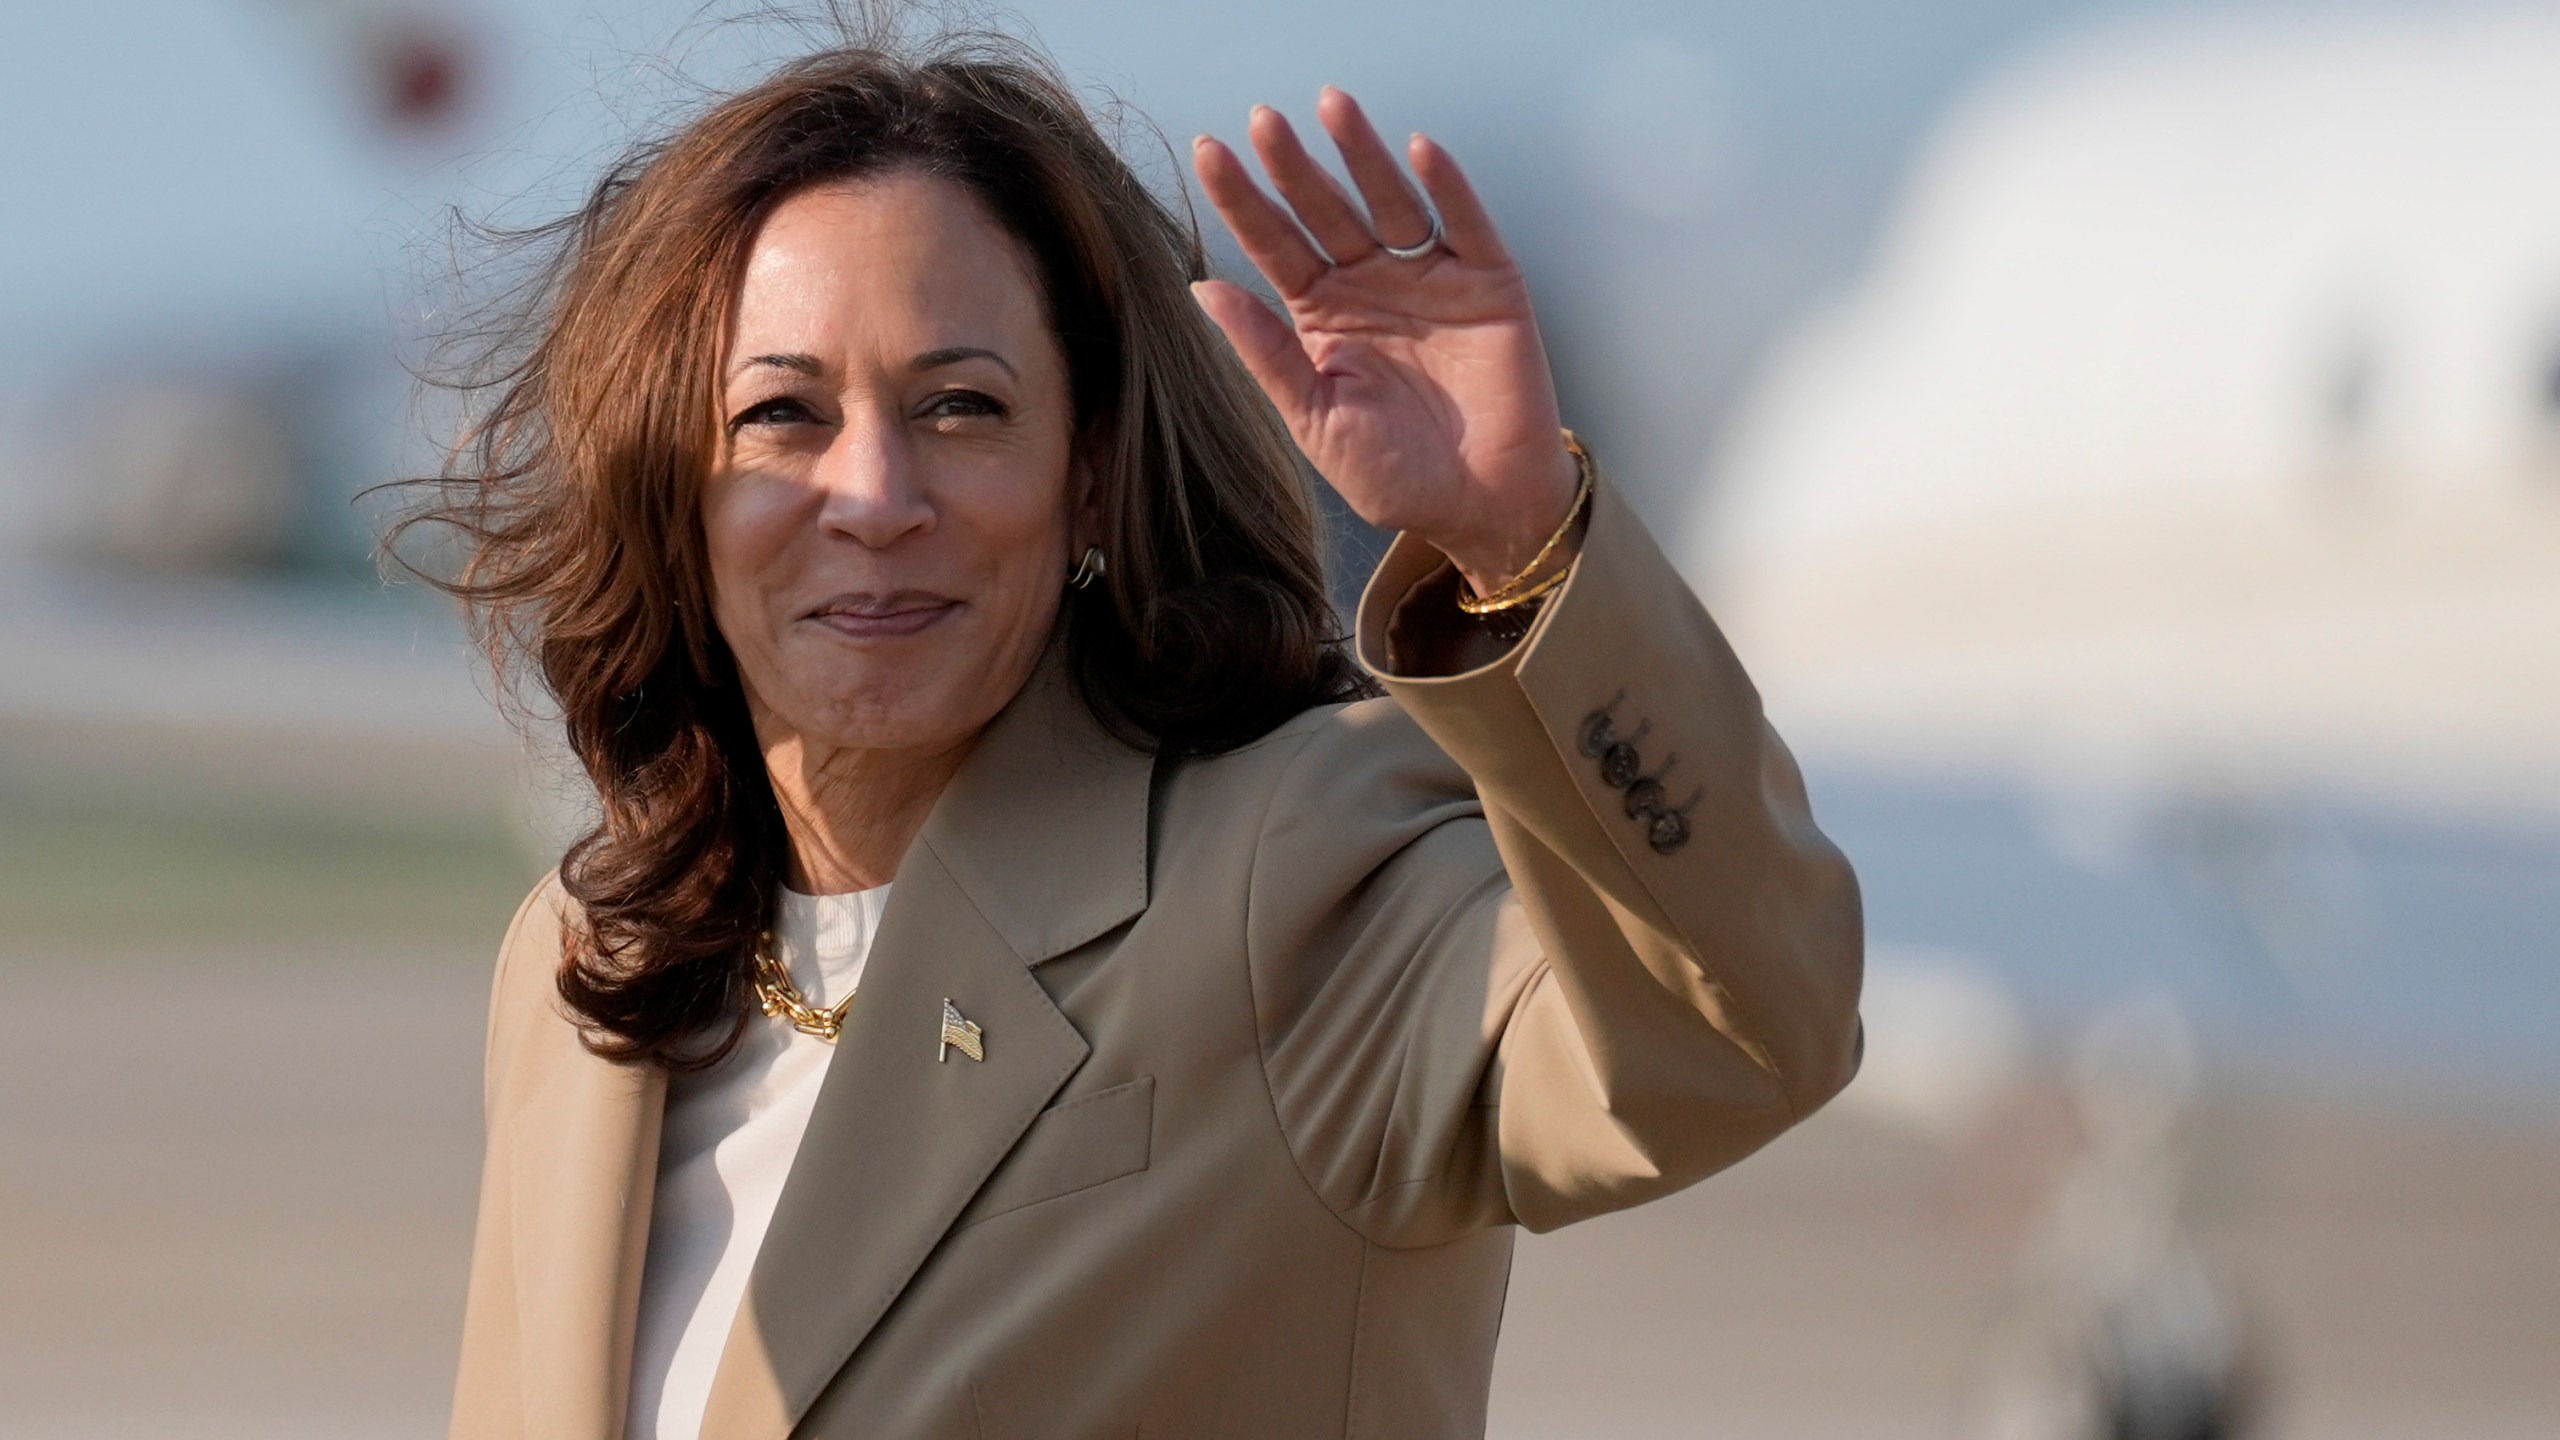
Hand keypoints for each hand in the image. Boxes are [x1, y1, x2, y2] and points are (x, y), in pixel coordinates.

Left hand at [1191, 88, 1579, 599]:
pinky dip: (1447, 187)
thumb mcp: (1316, 418)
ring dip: (1362, 153)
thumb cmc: (1395, 474)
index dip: (1244, 201)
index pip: (1275, 244)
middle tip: (1263, 121)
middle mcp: (1371, 285)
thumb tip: (1204, 289)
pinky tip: (1419, 150)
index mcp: (1322, 315)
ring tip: (1333, 106)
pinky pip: (1465, 225)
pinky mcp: (1487, 284)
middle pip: (1325, 211)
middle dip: (1294, 166)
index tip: (1209, 152)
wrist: (1479, 507)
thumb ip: (1267, 353)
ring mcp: (1429, 278)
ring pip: (1390, 202)